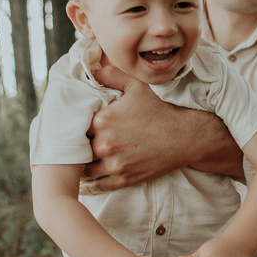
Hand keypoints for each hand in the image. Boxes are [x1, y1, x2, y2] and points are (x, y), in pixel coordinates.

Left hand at [81, 66, 188, 193]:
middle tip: (74, 146)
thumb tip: (93, 71)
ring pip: (85, 169)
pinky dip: (88, 186)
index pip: (75, 126)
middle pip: (78, 148)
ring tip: (80, 163)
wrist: (183, 137)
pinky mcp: (123, 179)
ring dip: (82, 166)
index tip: (74, 129)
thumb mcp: (136, 87)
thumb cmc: (159, 111)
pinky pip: (98, 186)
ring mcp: (114, 164)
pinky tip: (82, 184)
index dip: (74, 128)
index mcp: (102, 120)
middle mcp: (104, 144)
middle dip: (77, 146)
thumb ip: (112, 76)